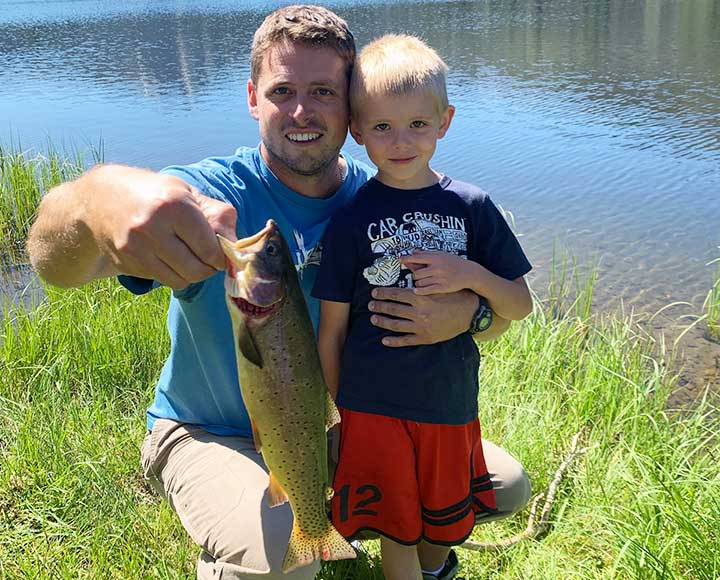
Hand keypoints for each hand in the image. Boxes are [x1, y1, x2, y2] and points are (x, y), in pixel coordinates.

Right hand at [89, 168, 236, 288]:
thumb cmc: (154, 194)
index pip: (210, 248)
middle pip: (196, 270)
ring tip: (188, 256)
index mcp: (173, 205)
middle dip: (208, 268)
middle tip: (207, 258)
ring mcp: (135, 248)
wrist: (100, 200)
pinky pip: (161, 280)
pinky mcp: (126, 263)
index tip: (220, 252)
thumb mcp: (188, 194)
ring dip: (190, 274)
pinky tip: (165, 256)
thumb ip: (218, 216)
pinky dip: (170, 274)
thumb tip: (236, 245)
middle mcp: (151, 227)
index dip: (220, 255)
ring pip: (180, 281)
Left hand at [368, 287, 478, 346]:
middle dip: (379, 307)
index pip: (396, 294)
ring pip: (396, 325)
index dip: (383, 294)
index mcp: (421, 298)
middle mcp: (419, 313)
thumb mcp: (438, 286)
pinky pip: (406, 341)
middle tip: (370, 305)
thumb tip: (409, 267)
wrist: (470, 314)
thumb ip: (422, 281)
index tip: (374, 293)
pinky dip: (394, 341)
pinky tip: (384, 340)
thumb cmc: (455, 296)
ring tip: (373, 319)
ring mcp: (421, 327)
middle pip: (393, 309)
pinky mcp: (425, 338)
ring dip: (382, 322)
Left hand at [400, 251, 475, 295]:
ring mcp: (440, 278)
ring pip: (420, 282)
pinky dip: (419, 290)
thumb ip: (427, 254)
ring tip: (423, 282)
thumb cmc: (454, 262)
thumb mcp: (442, 254)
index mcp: (436, 258)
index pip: (417, 258)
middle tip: (418, 275)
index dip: (406, 259)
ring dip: (418, 282)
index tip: (399, 259)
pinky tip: (417, 290)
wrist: (469, 273)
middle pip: (416, 273)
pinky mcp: (442, 288)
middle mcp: (437, 268)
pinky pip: (425, 290)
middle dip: (415, 275)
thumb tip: (413, 252)